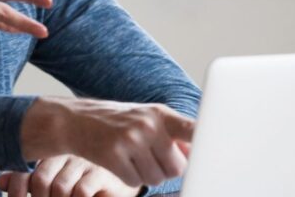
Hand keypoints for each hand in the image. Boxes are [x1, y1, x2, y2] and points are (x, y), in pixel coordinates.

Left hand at [0, 155, 141, 196]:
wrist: (122, 177)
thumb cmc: (84, 181)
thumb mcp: (53, 183)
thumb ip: (28, 182)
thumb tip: (0, 182)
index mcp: (53, 154)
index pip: (28, 172)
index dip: (20, 190)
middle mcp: (67, 155)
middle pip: (41, 180)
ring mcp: (85, 163)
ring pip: (60, 187)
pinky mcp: (103, 174)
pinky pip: (81, 190)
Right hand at [20, 98, 193, 188]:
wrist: (74, 119)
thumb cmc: (117, 121)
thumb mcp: (146, 118)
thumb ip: (173, 133)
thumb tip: (198, 155)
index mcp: (161, 114)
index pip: (194, 130)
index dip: (209, 143)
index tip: (220, 153)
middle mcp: (148, 124)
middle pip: (177, 168)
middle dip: (165, 169)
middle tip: (148, 157)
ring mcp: (130, 139)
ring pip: (156, 179)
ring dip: (145, 175)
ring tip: (131, 157)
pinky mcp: (113, 155)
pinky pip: (134, 182)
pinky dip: (128, 177)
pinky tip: (118, 161)